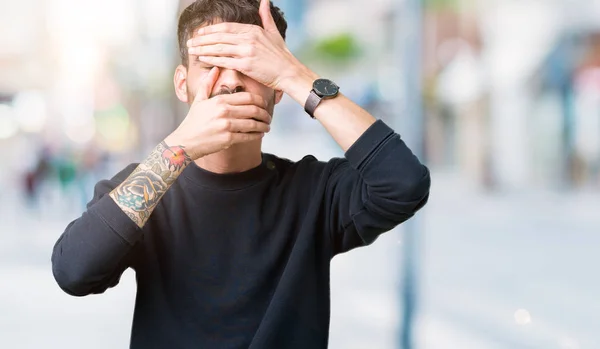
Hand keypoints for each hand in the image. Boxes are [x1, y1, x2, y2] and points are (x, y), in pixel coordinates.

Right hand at [165, 67, 271, 159]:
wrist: (186, 141)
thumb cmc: (193, 121)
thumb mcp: (200, 100)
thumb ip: (208, 83)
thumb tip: (216, 68)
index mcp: (220, 100)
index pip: (247, 97)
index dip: (259, 100)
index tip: (264, 104)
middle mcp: (224, 111)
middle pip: (254, 109)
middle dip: (265, 113)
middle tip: (268, 116)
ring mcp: (227, 125)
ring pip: (253, 123)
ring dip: (264, 125)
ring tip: (267, 126)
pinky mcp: (228, 138)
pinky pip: (248, 136)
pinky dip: (257, 135)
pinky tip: (260, 134)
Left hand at [186, 0, 301, 89]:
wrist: (289, 73)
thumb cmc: (282, 56)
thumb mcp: (274, 33)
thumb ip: (266, 17)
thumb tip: (265, 0)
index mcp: (253, 30)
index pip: (226, 27)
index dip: (211, 29)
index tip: (200, 32)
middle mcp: (249, 38)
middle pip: (219, 36)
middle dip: (202, 39)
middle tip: (189, 41)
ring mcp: (247, 51)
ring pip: (219, 48)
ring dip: (202, 49)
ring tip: (191, 50)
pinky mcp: (246, 65)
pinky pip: (224, 60)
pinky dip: (211, 59)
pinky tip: (202, 59)